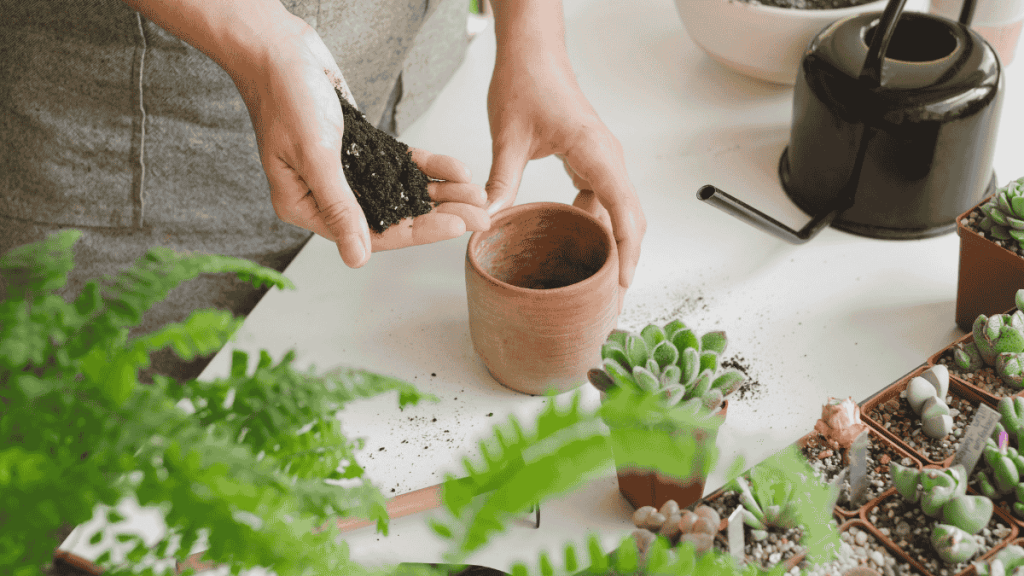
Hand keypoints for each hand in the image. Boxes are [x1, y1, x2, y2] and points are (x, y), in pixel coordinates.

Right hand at [124, 0, 489, 268]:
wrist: (276, 47)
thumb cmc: (285, 96)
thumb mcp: (315, 154)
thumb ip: (339, 206)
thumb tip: (356, 258)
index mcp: (306, 206)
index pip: (372, 233)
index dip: (418, 232)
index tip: (455, 226)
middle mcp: (328, 194)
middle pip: (394, 216)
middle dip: (440, 217)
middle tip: (482, 217)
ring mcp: (346, 172)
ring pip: (402, 193)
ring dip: (441, 195)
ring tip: (479, 196)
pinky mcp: (361, 148)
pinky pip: (401, 165)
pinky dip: (429, 168)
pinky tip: (458, 171)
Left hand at [484, 38, 644, 308]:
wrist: (533, 53)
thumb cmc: (527, 82)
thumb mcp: (508, 135)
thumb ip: (502, 179)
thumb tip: (490, 218)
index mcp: (595, 152)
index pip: (623, 210)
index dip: (626, 251)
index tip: (622, 283)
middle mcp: (608, 157)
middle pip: (630, 217)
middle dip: (625, 258)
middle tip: (610, 299)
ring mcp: (603, 159)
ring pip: (620, 210)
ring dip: (614, 243)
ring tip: (598, 281)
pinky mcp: (592, 159)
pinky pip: (604, 199)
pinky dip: (598, 224)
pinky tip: (577, 241)